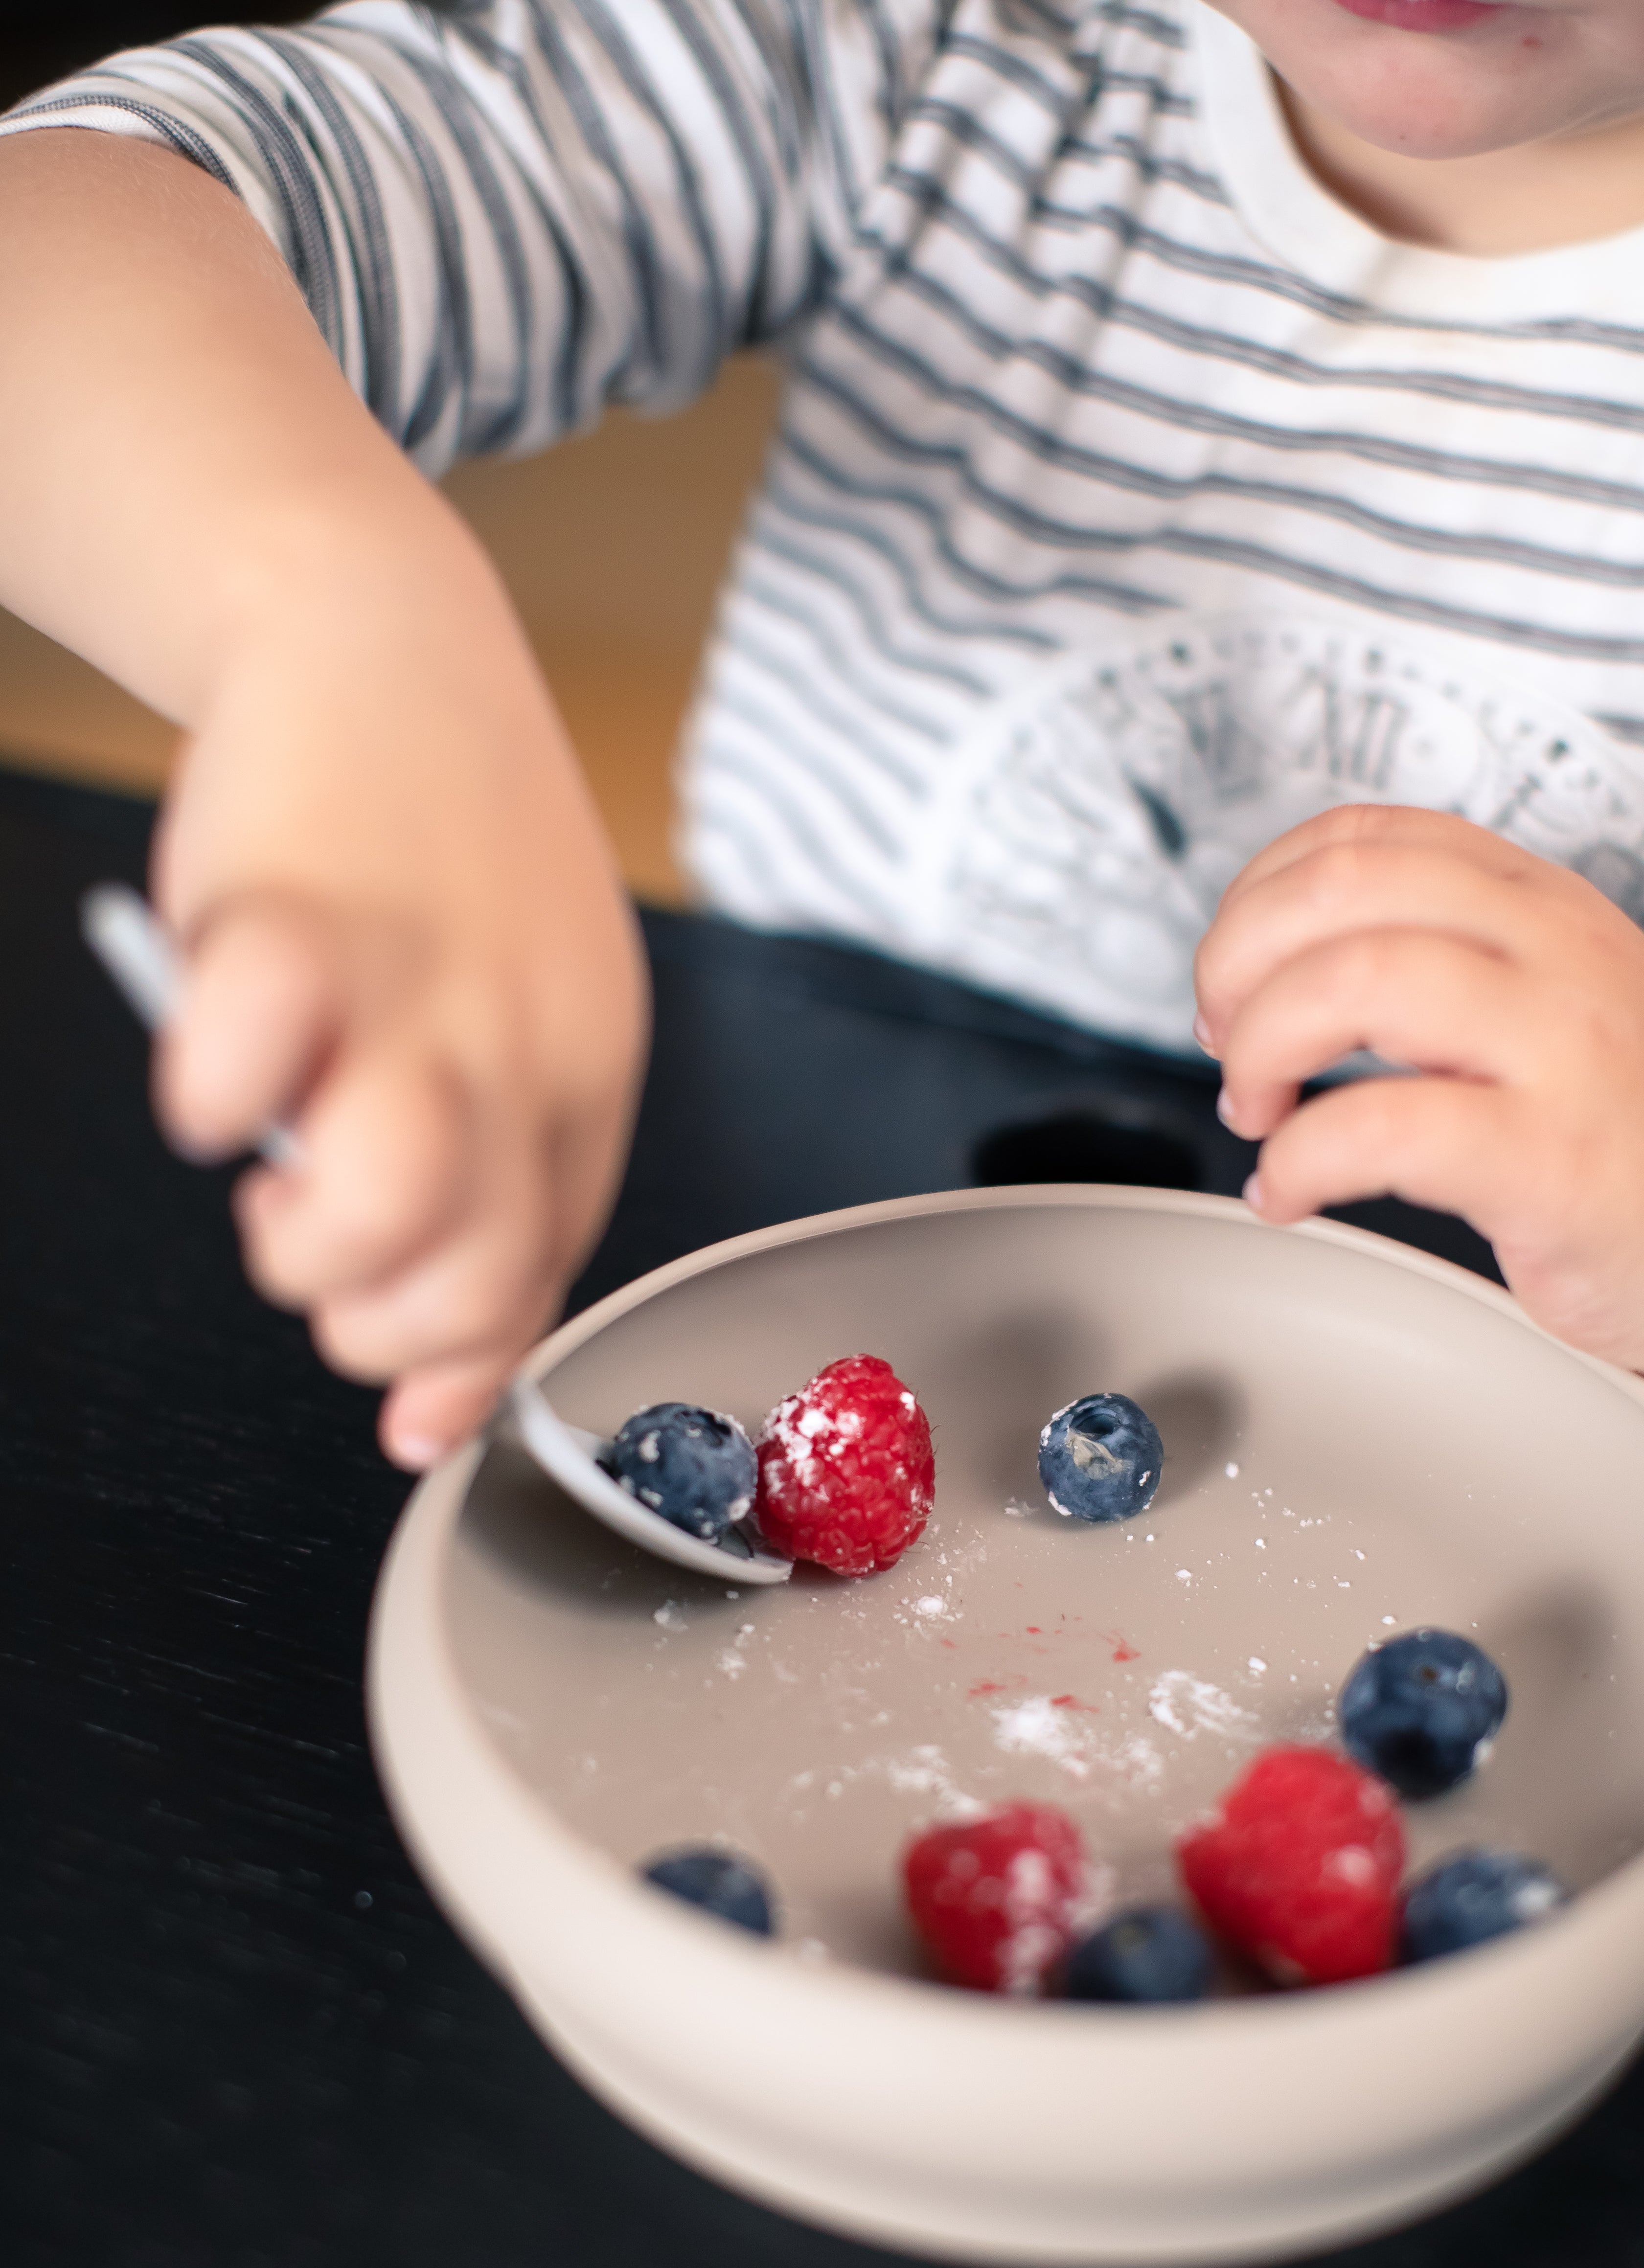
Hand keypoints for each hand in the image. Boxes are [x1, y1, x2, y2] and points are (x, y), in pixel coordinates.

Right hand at [151, 548, 648, 1468]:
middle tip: (313, 1239)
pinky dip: (213, 1097)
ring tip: (274, 1175)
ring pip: (393, 1194)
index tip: (401, 1397)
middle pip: (473, 1271)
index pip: (540, 1282)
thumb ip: (491, 1196)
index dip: (456, 1364)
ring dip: (307, 1239)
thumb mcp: (517, 1028)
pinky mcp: (296, 913)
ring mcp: (415, 980)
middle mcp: (518, 1043)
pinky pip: (250, 1056)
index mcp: (579, 1078)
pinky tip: (217, 1069)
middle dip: (369, 1316)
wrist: (389, 635)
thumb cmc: (442, 851)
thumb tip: (431, 1405)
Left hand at [1194, 805, 1643, 1409]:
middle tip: (1228, 1044)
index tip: (1236, 974)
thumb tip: (1283, 964)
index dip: (1260, 896)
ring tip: (1259, 1114)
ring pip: (1355, 982)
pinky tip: (1289, 1190)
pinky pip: (1380, 1127)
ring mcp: (1564, 1052)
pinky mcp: (1554, 1160)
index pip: (1365, 835)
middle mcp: (1555, 955)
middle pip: (1342, 890)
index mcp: (1542, 905)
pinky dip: (1298, 1161)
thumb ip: (1443, 960)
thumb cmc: (1636, 1141)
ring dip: (1262, 1050)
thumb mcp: (1549, 1002)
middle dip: (1238, 964)